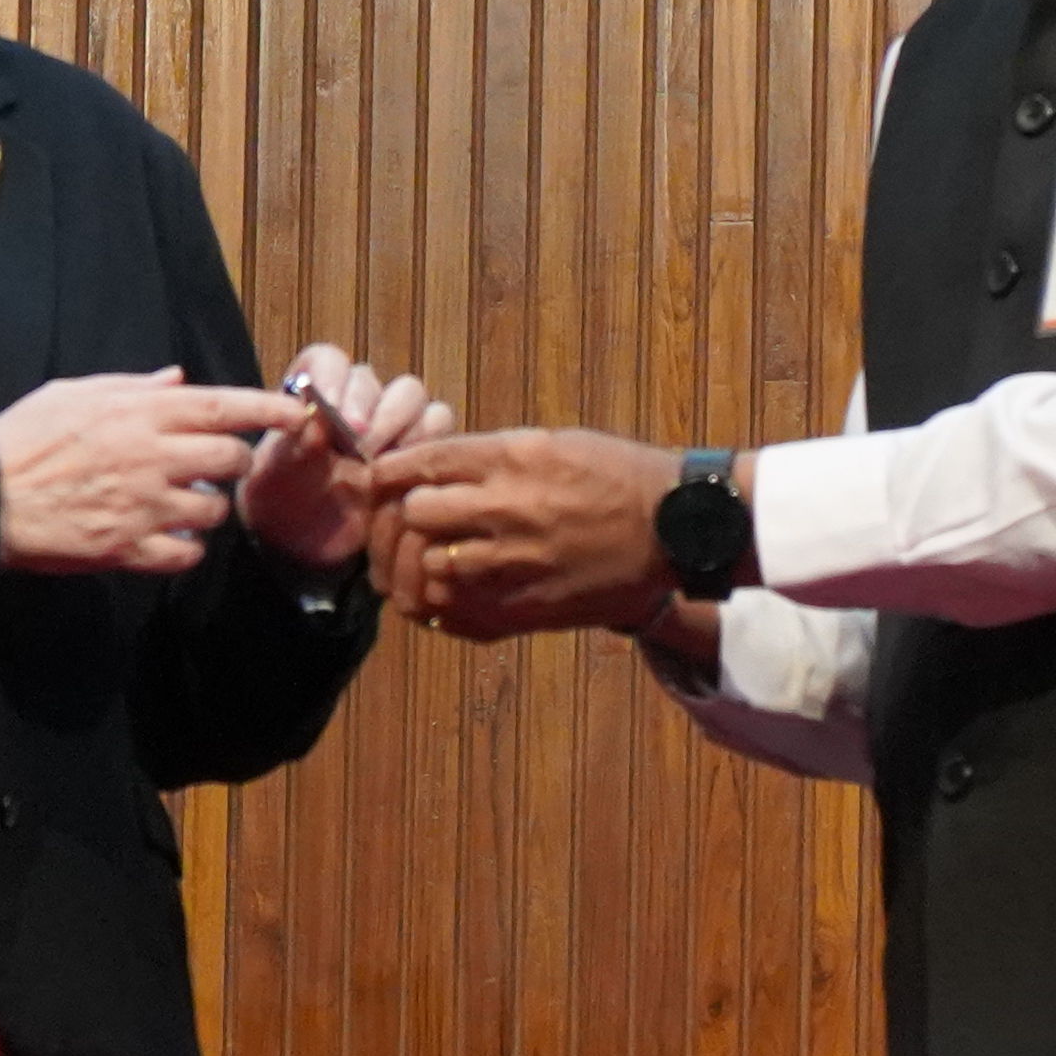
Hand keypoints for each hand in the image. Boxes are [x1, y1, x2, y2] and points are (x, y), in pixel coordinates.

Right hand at [0, 371, 299, 576]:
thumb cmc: (22, 439)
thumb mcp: (73, 392)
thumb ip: (133, 386)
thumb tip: (178, 379)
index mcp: (140, 413)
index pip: (223, 405)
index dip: (268, 408)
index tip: (298, 413)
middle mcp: (152, 457)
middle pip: (232, 459)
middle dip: (235, 462)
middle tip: (217, 465)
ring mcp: (145, 507)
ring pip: (215, 510)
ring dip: (209, 507)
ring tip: (181, 503)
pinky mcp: (130, 549)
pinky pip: (187, 554)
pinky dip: (186, 547)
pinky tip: (168, 538)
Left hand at [237, 344, 448, 571]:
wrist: (302, 547)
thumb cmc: (282, 504)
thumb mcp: (275, 475)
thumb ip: (293, 444)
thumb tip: (317, 419)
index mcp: (313, 393)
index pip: (328, 360)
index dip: (331, 377)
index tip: (327, 408)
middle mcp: (354, 401)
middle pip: (373, 379)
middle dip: (368, 407)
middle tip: (357, 445)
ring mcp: (389, 423)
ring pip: (412, 396)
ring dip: (399, 423)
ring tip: (378, 463)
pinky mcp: (418, 449)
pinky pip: (437, 426)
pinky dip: (426, 443)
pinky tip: (403, 473)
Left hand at [368, 426, 686, 636]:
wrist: (675, 530)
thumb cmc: (618, 477)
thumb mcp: (551, 443)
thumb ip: (489, 457)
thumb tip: (432, 468)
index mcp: (511, 459)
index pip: (420, 464)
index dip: (387, 473)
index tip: (380, 479)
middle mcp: (506, 509)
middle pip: (413, 515)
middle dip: (400, 516)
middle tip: (398, 522)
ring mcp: (514, 564)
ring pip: (426, 568)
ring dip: (416, 562)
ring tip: (418, 559)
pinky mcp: (525, 608)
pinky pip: (454, 612)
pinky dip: (439, 600)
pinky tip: (442, 590)